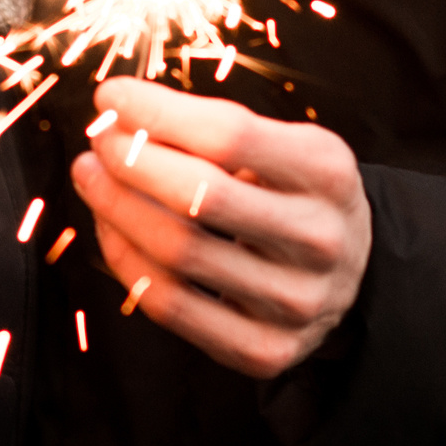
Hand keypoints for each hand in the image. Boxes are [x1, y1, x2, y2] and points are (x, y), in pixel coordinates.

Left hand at [69, 76, 369, 379]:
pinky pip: (171, 307)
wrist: (352, 275)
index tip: (110, 95)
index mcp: (327, 173)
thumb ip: (213, 127)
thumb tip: (122, 110)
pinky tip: (111, 228)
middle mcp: (319, 239)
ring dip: (115, 208)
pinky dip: (127, 262)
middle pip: (199, 196)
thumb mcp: (282, 145)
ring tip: (92, 176)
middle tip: (98, 140)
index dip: (157, 113)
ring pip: (177, 254)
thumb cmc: (296, 193)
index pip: (228, 135)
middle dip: (129, 161)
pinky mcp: (266, 350)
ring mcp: (295, 302)